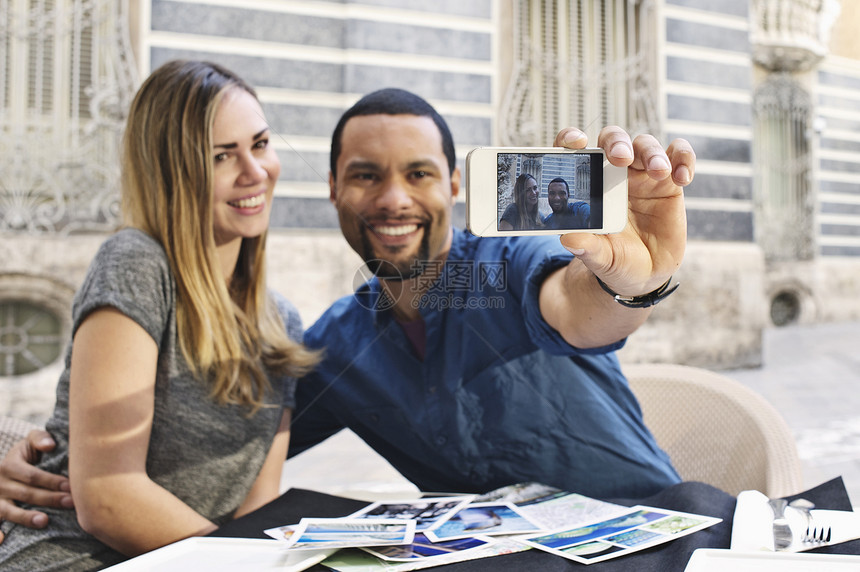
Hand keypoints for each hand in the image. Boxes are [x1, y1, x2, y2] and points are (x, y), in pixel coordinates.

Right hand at [0, 429, 73, 543]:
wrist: (5, 467)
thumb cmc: (25, 455)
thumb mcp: (29, 442)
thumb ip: (39, 439)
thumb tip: (50, 445)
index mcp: (9, 465)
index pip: (32, 476)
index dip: (51, 481)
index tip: (70, 486)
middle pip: (26, 494)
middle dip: (50, 499)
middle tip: (71, 503)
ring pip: (9, 511)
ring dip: (26, 517)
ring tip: (45, 521)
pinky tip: (3, 540)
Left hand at [553, 126, 692, 295]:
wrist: (644, 274)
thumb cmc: (615, 260)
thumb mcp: (600, 257)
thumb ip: (586, 248)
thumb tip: (569, 239)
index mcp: (589, 185)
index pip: (576, 151)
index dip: (571, 139)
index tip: (577, 143)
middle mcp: (614, 173)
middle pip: (614, 140)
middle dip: (617, 142)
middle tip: (621, 157)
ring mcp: (642, 175)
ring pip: (646, 145)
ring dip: (652, 153)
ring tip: (659, 172)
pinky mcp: (669, 182)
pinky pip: (679, 156)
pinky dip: (683, 158)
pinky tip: (682, 177)